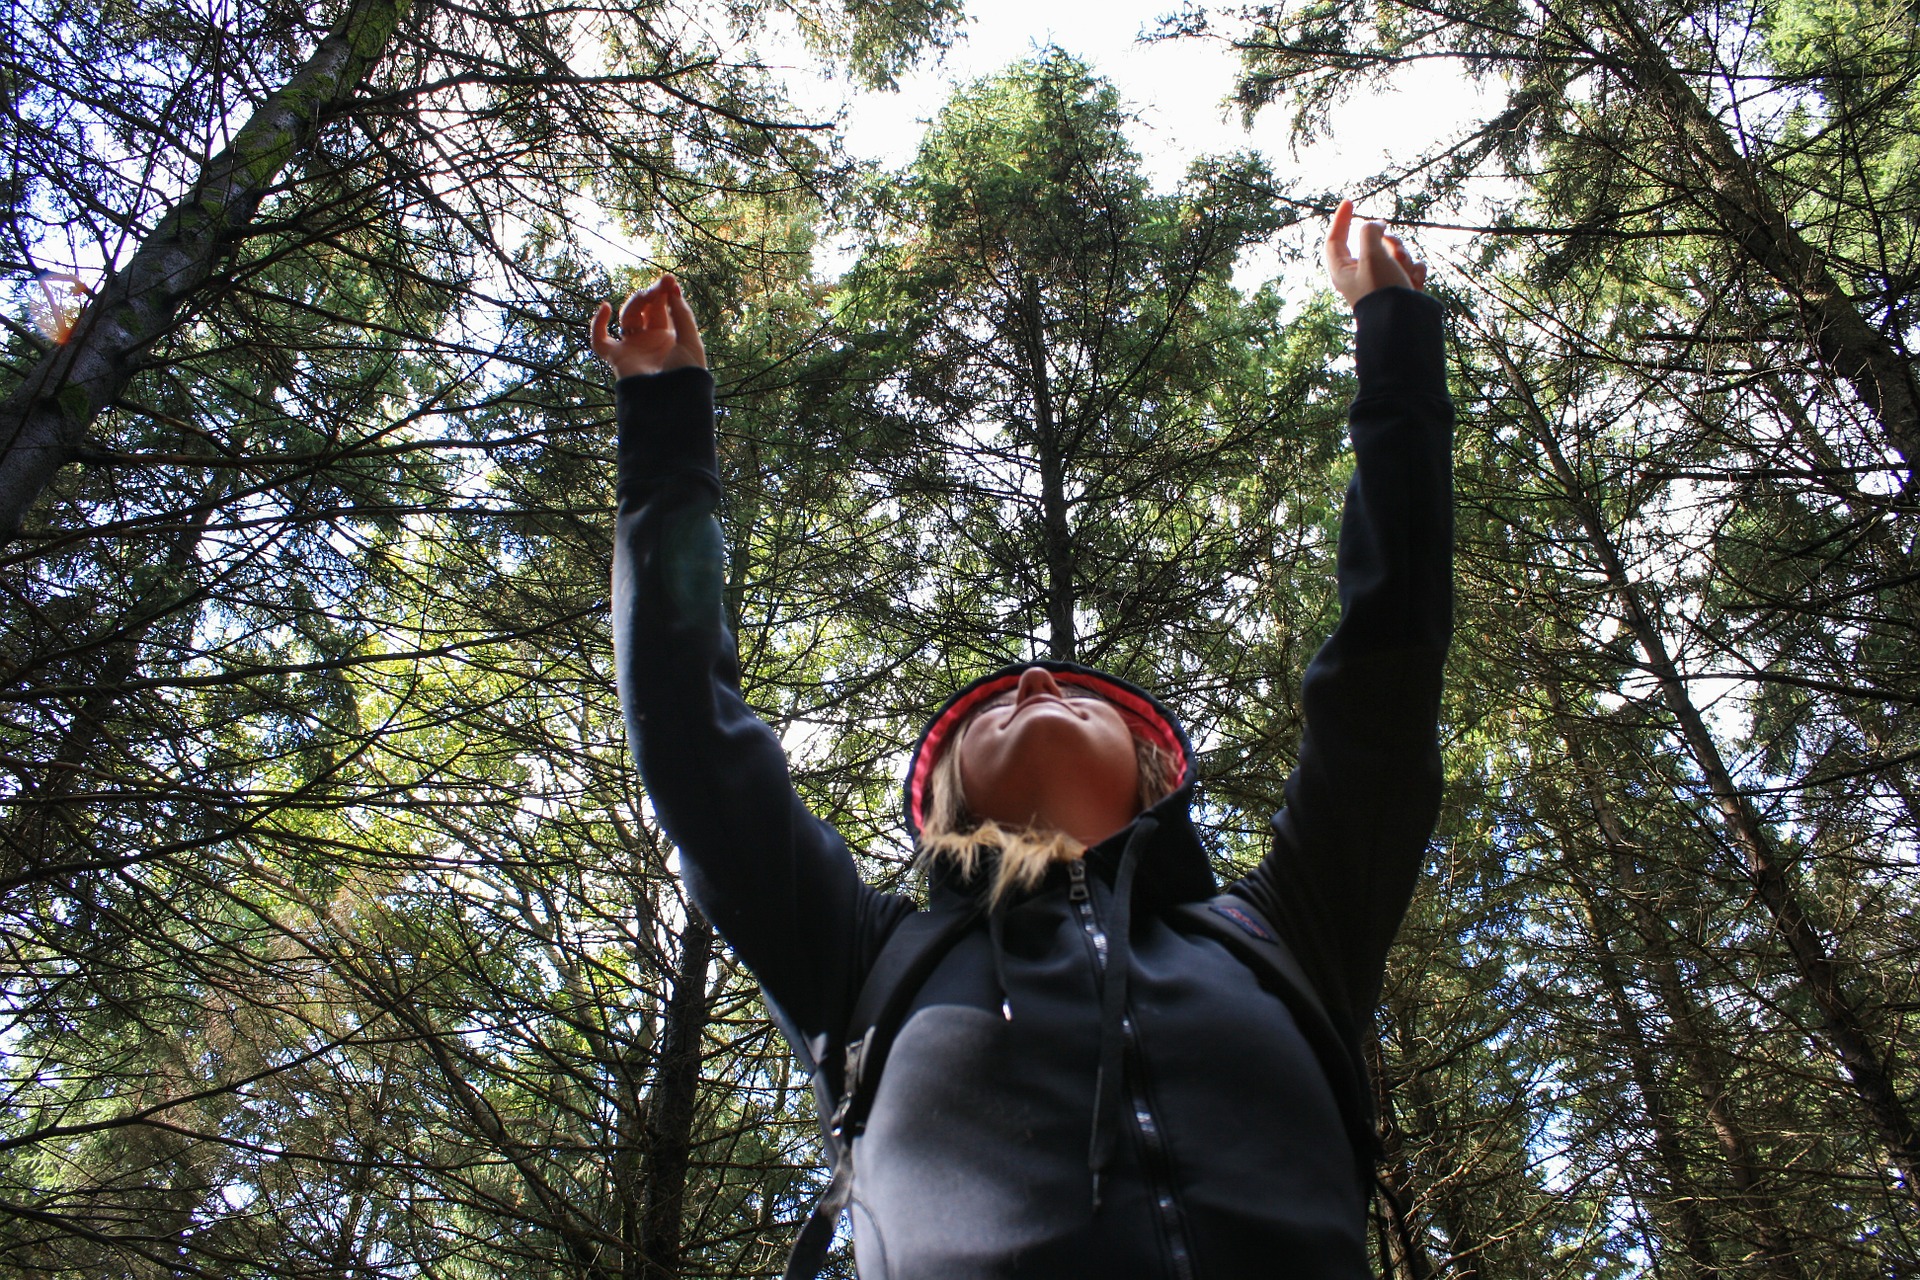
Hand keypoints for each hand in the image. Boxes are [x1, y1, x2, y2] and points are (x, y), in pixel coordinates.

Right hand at [590, 273, 706, 378]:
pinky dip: (598, 324)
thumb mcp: (690, 340)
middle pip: (644, 309)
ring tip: (646, 296)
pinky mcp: (617, 358)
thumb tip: (673, 288)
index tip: (669, 279)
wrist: (672, 401)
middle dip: (651, 295)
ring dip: (635, 303)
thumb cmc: (687, 374)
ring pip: (627, 317)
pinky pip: (600, 340)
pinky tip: (606, 307)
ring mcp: (632, 348)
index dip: (664, 292)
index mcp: (669, 336)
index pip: (662, 307)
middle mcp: (649, 340)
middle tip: (659, 286)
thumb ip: (682, 314)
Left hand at [1324, 199, 1426, 308]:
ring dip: (1404, 256)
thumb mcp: (1372, 254)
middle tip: (1394, 249)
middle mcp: (1360, 275)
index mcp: (1342, 270)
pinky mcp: (1400, 288)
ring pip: (1395, 252)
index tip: (1350, 201)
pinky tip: (1414, 282)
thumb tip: (1377, 226)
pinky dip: (1414, 271)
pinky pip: (1410, 267)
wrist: (1403, 322)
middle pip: (1373, 242)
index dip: (1341, 219)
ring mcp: (1381, 282)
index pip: (1335, 240)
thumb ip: (1370, 231)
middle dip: (1389, 241)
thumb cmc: (1381, 289)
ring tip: (1405, 271)